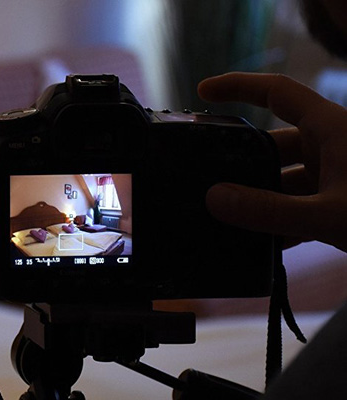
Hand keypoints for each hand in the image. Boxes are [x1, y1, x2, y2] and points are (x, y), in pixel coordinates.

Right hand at [198, 72, 346, 251]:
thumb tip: (215, 200)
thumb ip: (269, 210)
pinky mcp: (340, 202)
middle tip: (208, 182)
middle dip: (241, 165)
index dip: (237, 87)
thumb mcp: (329, 213)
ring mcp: (337, 175)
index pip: (275, 92)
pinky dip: (279, 222)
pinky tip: (263, 243)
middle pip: (272, 145)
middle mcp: (331, 145)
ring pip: (284, 181)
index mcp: (331, 128)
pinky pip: (299, 206)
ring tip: (231, 222)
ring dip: (260, 201)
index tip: (203, 92)